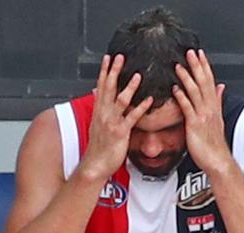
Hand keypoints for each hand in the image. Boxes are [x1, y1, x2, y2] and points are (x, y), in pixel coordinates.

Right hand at [81, 54, 153, 179]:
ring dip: (129, 87)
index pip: (101, 86)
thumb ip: (99, 106)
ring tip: (138, 75)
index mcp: (98, 111)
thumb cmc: (98, 147)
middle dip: (114, 72)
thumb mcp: (96, 123)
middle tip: (120, 57)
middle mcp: (103, 114)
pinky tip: (149, 100)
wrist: (95, 165)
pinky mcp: (120, 132)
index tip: (108, 58)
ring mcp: (111, 122)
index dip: (105, 71)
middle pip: (109, 88)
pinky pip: (132, 118)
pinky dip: (141, 108)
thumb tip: (96, 92)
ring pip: (121, 101)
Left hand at [173, 49, 229, 174]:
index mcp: (214, 107)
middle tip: (190, 52)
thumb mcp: (217, 119)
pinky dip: (182, 98)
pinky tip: (175, 89)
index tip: (199, 53)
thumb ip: (217, 101)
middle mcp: (210, 109)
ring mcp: (203, 116)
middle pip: (204, 82)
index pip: (210, 81)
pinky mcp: (195, 125)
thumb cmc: (214, 144)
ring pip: (196, 92)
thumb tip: (220, 88)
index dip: (205, 66)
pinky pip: (188, 108)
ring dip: (187, 78)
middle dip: (197, 66)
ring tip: (179, 66)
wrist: (218, 161)